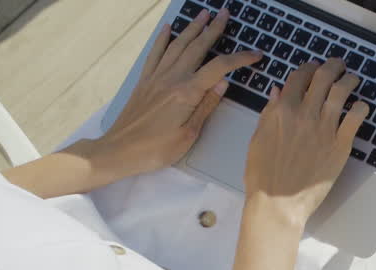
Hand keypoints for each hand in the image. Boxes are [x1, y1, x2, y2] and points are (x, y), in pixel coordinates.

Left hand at [89, 8, 258, 181]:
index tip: (256, 54)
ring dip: (192, 28)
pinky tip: (168, 28)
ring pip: (178, 46)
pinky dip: (163, 39)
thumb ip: (206, 106)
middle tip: (225, 14)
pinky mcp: (145, 81)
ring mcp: (156, 77)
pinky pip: (155, 54)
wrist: (119, 150)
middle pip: (197, 48)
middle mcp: (172, 79)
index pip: (219, 68)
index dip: (240, 59)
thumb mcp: (189, 134)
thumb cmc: (156, 149)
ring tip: (203, 14)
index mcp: (187, 93)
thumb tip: (223, 83)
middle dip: (213, 29)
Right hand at [243, 58, 365, 224]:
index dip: (309, 68)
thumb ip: (270, 113)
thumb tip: (279, 92)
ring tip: (353, 79)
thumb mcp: (258, 138)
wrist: (278, 204)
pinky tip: (361, 106)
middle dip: (333, 66)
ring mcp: (324, 129)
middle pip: (323, 77)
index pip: (299, 76)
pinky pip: (356, 118)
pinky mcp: (340, 146)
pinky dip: (361, 107)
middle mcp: (304, 114)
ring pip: (342, 92)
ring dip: (350, 80)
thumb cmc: (263, 176)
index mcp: (282, 110)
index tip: (314, 68)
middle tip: (339, 66)